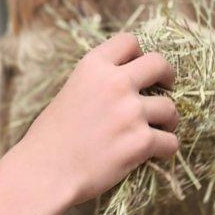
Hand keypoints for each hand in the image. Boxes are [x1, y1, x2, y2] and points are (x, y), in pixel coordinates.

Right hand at [17, 32, 178, 205]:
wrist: (44, 173)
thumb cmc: (49, 138)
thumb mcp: (70, 92)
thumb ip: (98, 82)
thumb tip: (126, 82)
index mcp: (93, 66)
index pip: (128, 41)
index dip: (140, 53)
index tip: (141, 68)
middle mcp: (115, 83)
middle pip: (159, 63)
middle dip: (168, 76)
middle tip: (167, 88)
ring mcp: (131, 112)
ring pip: (170, 108)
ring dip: (167, 120)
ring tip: (159, 130)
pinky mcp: (141, 141)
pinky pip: (171, 142)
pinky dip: (165, 149)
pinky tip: (155, 154)